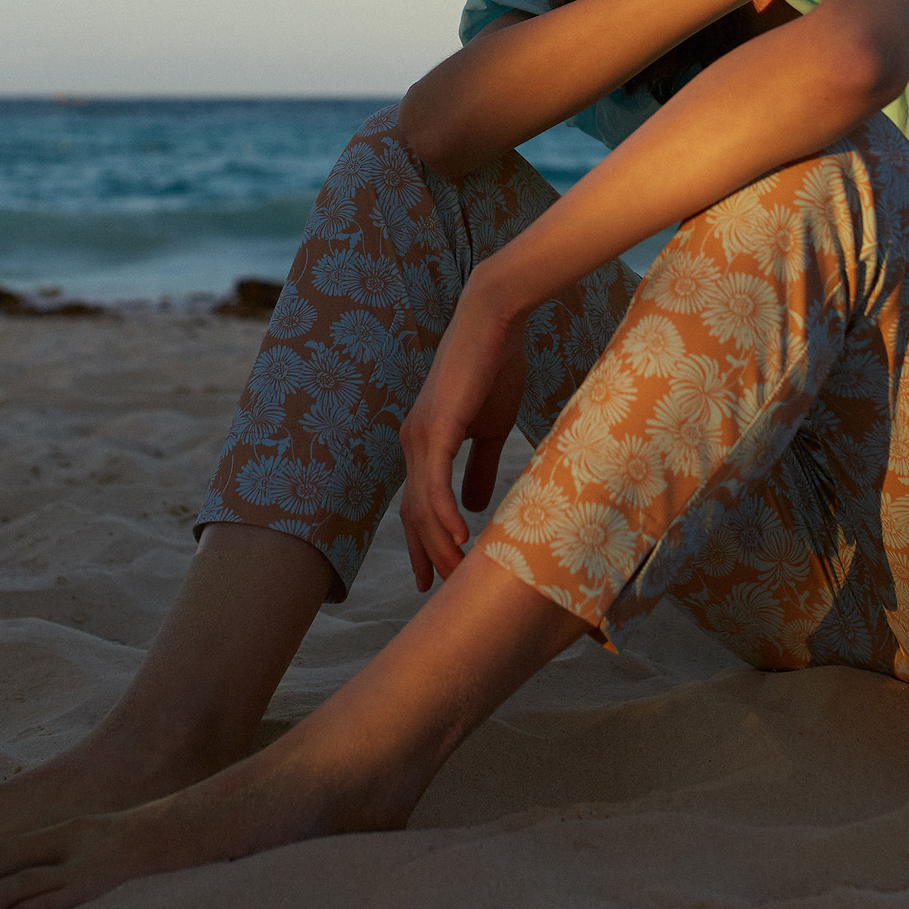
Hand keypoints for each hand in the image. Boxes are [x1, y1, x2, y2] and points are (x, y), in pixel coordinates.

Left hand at [398, 283, 528, 590]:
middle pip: (415, 512)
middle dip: (425, 552)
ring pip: (423, 504)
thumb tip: (474, 505)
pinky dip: (444, 514)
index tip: (436, 574)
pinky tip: (457, 539)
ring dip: (437, 543)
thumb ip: (481, 466)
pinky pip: (435, 481)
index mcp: (425, 442)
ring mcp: (420, 435)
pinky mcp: (436, 427)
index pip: (420, 503)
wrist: (494, 320)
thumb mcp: (490, 427)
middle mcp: (413, 442)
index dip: (426, 540)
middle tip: (438, 588)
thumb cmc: (494, 366)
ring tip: (454, 573)